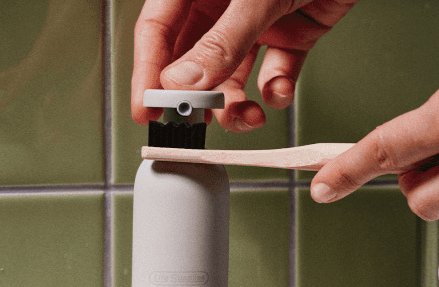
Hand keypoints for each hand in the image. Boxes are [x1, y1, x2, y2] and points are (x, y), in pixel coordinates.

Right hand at [131, 0, 356, 131]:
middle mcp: (223, 8)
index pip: (158, 32)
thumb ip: (222, 43)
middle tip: (198, 124)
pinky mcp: (291, 36)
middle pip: (194, 62)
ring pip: (234, 76)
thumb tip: (184, 83)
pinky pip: (276, 72)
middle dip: (198, 98)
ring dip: (238, 104)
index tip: (147, 110)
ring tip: (247, 117)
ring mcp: (257, 25)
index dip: (149, 73)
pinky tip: (279, 92)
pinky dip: (277, 91)